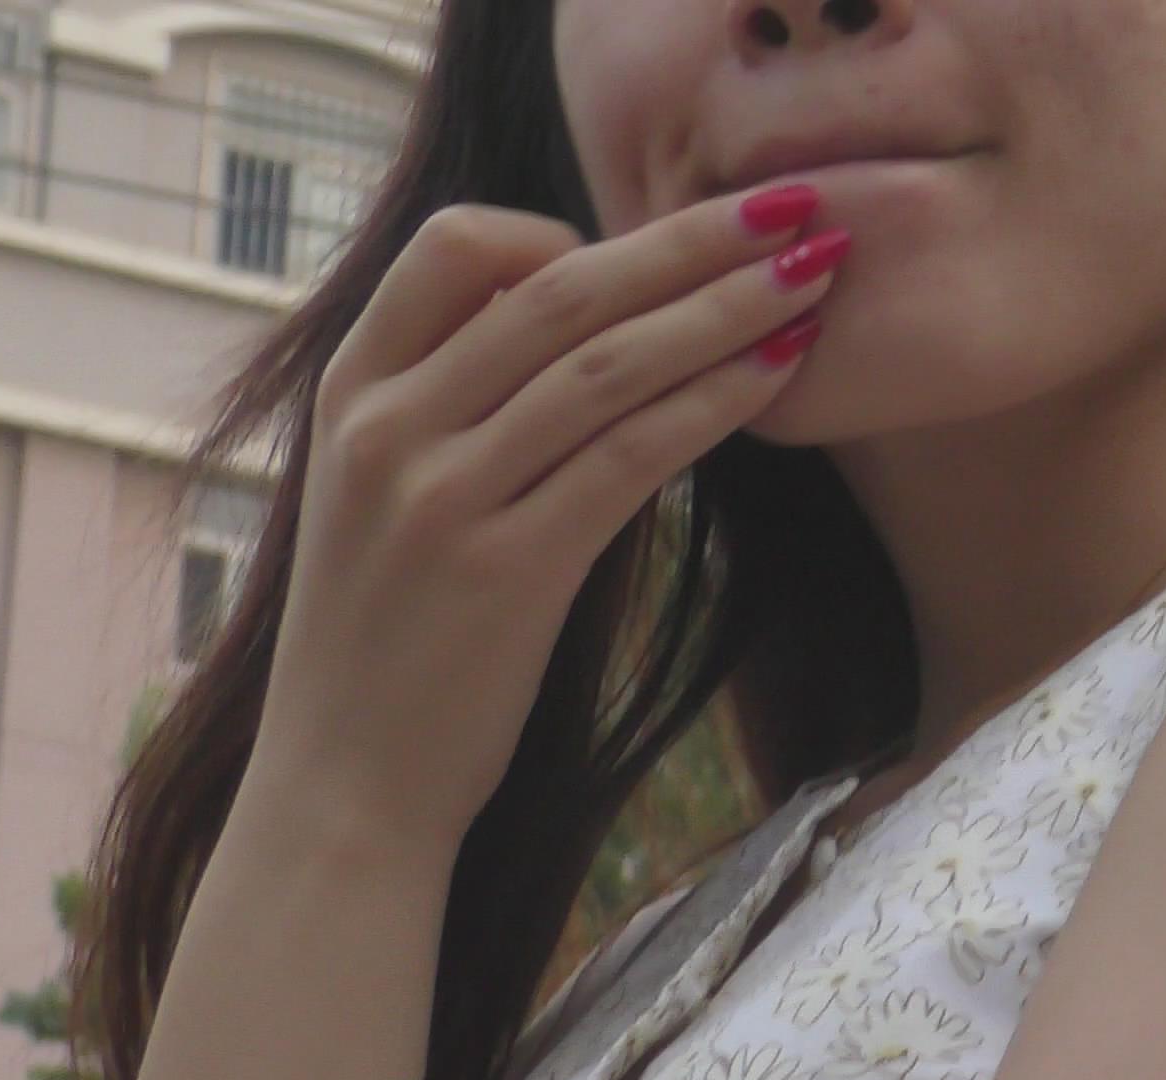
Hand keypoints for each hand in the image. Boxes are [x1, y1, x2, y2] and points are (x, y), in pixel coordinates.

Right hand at [246, 183, 849, 843]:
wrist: (346, 784)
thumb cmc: (393, 642)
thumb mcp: (391, 499)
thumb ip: (465, 413)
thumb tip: (595, 342)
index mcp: (353, 390)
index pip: (455, 246)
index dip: (566, 230)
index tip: (659, 251)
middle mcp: (387, 426)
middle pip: (557, 287)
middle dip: (690, 242)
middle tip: (795, 208)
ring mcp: (440, 495)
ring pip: (604, 363)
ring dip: (725, 310)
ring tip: (818, 277)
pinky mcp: (506, 571)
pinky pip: (626, 457)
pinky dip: (710, 404)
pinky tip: (777, 376)